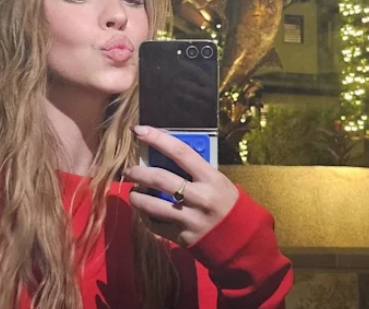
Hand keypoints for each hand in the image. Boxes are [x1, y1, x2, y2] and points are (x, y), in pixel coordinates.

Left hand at [124, 125, 239, 246]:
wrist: (240, 238)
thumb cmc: (225, 202)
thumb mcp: (216, 180)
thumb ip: (193, 169)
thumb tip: (162, 155)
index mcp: (210, 178)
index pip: (180, 151)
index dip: (157, 138)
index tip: (139, 130)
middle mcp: (200, 197)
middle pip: (160, 178)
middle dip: (138, 172)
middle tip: (128, 171)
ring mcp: (190, 218)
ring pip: (151, 205)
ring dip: (136, 196)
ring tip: (133, 192)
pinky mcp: (182, 237)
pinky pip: (154, 224)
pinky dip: (145, 216)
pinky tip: (145, 211)